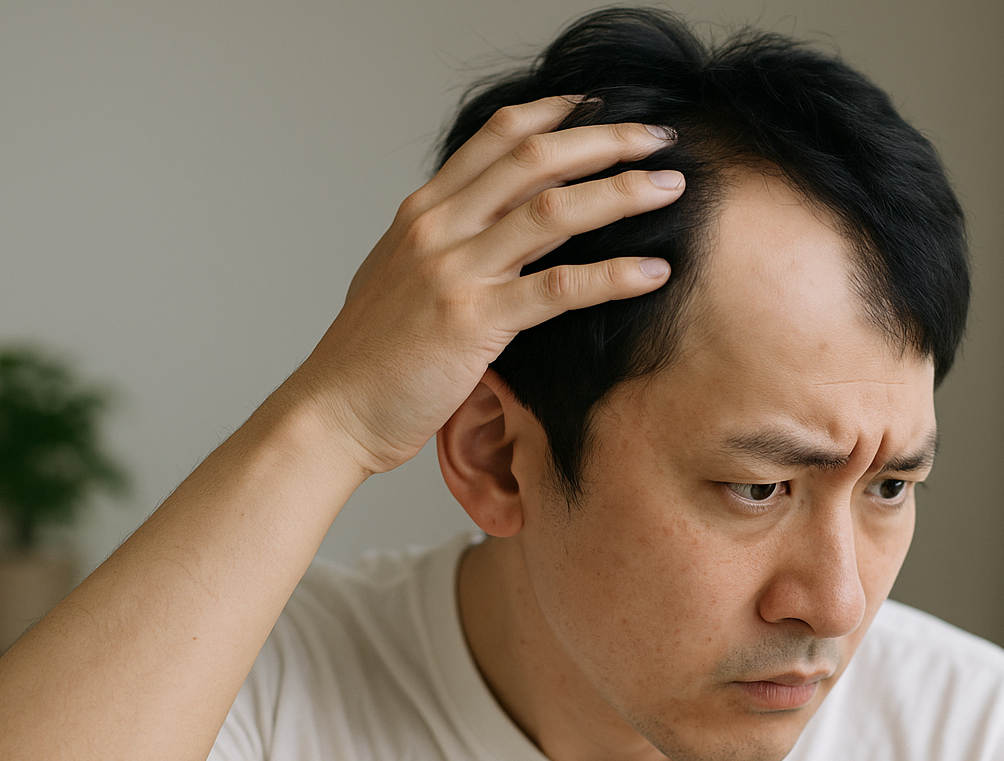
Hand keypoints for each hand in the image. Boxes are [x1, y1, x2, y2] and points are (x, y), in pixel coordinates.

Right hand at [284, 96, 684, 475]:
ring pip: (553, 211)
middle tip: (659, 138)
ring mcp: (456, 271)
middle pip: (534, 158)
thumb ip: (444, 246)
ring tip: (669, 187)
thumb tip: (488, 231)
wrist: (333, 411)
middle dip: (606, 140)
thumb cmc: (371, 357)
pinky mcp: (475, 321)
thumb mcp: (401, 279)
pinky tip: (654, 271)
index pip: (497, 137)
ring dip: (621, 192)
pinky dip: (613, 275)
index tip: (602, 106)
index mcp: (422, 212)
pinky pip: (560, 287)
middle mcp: (438, 228)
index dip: (556, 114)